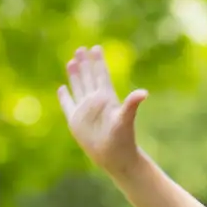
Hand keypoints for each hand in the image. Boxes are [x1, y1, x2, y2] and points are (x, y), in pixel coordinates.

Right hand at [57, 46, 147, 176]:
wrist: (115, 158)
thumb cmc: (122, 139)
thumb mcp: (126, 119)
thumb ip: (132, 104)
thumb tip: (144, 93)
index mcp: (106, 98)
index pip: (101, 75)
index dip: (98, 62)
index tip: (96, 48)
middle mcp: (95, 102)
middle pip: (89, 78)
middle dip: (85, 63)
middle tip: (81, 48)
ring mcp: (85, 110)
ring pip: (79, 87)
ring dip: (75, 74)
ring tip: (72, 61)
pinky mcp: (76, 121)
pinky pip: (68, 105)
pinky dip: (65, 96)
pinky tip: (62, 88)